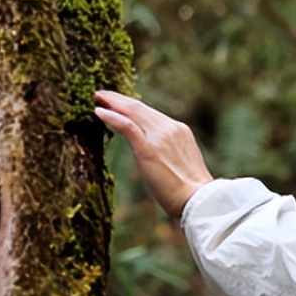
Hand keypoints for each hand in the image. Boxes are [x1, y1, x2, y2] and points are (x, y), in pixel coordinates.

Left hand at [94, 90, 213, 216]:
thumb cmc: (191, 190)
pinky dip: (111, 117)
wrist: (198, 200)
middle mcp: (170, 128)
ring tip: (97, 99)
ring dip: (113, 103)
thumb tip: (156, 155)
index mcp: (179, 130)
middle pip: (139, 107)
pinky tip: (99, 112)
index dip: (131, 106)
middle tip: (101, 95)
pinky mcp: (147, 149)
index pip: (151, 113)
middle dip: (119, 99)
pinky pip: (126, 126)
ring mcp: (158, 137)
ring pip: (132, 112)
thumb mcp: (182, 162)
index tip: (118, 102)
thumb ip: (169, 152)